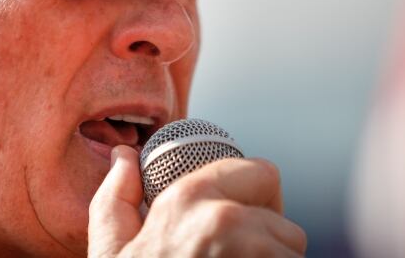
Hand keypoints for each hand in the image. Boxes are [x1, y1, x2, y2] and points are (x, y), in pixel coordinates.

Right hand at [88, 145, 306, 256]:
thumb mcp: (110, 248)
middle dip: (268, 239)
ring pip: (293, 255)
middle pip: (285, 221)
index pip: (264, 173)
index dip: (255, 197)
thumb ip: (117, 194)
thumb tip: (124, 157)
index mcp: (189, 199)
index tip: (241, 221)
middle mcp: (228, 222)